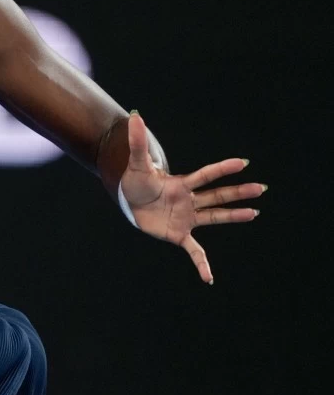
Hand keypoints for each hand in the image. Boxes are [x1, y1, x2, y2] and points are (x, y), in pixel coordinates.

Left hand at [120, 112, 264, 283]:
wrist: (131, 201)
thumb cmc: (136, 181)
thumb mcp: (137, 164)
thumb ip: (138, 143)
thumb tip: (135, 116)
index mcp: (182, 184)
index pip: (206, 175)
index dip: (222, 169)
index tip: (243, 163)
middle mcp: (190, 200)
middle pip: (218, 196)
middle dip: (239, 192)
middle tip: (262, 188)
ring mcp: (187, 217)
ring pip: (215, 216)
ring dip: (234, 216)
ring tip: (255, 213)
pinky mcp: (179, 234)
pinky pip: (194, 251)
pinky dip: (202, 264)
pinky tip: (209, 278)